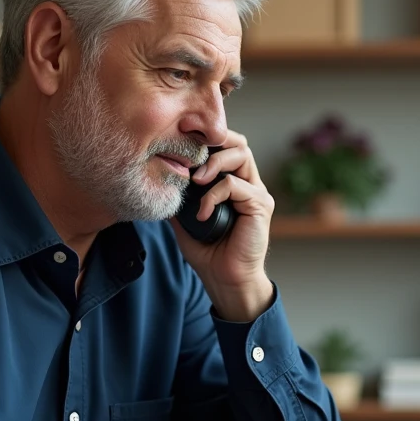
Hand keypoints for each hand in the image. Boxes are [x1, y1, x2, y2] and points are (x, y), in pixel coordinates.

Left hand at [169, 130, 274, 322]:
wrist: (226, 281)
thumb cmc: (209, 254)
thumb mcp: (186, 220)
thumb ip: (180, 199)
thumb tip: (159, 179)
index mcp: (234, 184)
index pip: (226, 148)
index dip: (207, 140)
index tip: (182, 140)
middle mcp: (249, 184)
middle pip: (238, 143)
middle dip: (213, 141)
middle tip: (189, 154)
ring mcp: (257, 193)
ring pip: (241, 155)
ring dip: (214, 163)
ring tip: (196, 180)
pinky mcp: (260, 205)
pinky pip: (235, 185)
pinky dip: (214, 195)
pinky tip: (203, 213)